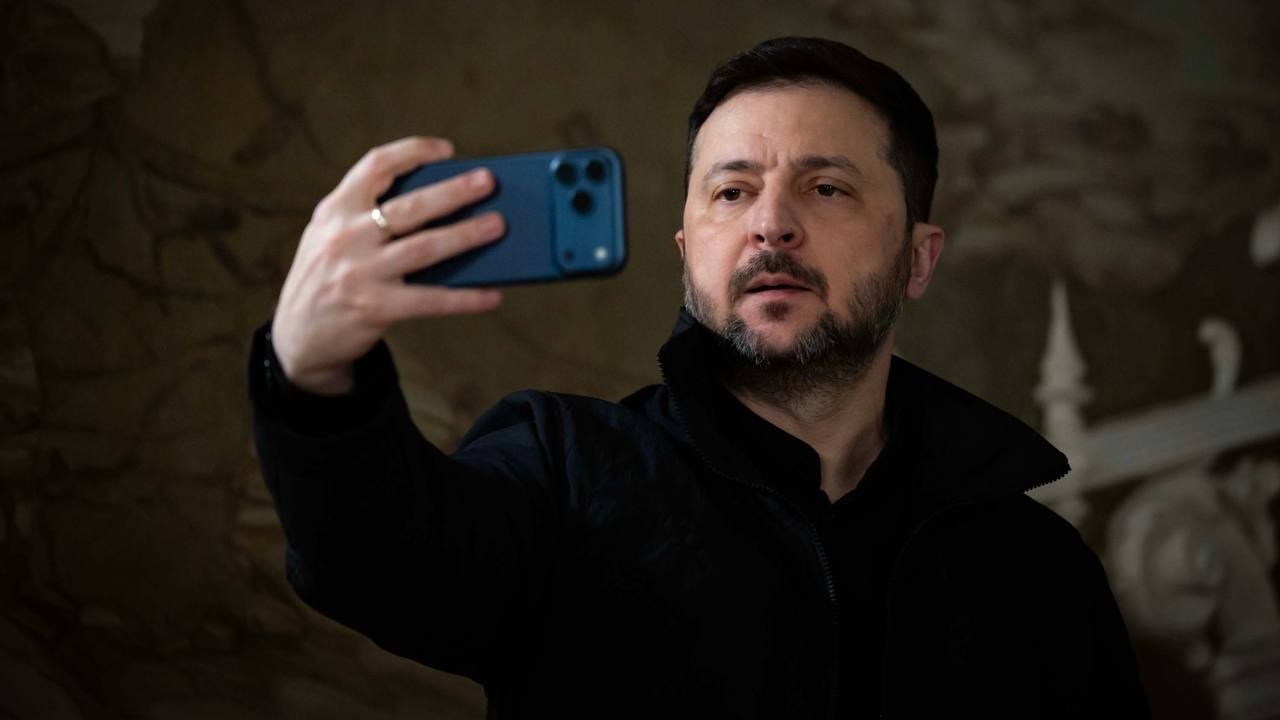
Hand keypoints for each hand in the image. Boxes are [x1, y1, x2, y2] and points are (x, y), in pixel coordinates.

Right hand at [270, 136, 504, 394]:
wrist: (297, 336)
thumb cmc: (328, 277)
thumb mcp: (331, 235)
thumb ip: (367, 216)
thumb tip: (442, 204)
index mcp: (335, 209)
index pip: (375, 165)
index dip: (412, 152)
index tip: (447, 150)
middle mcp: (346, 236)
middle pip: (410, 207)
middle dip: (454, 192)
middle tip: (488, 182)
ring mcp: (360, 273)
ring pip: (425, 248)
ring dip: (466, 236)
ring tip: (497, 226)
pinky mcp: (375, 308)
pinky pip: (431, 300)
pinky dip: (466, 298)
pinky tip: (492, 295)